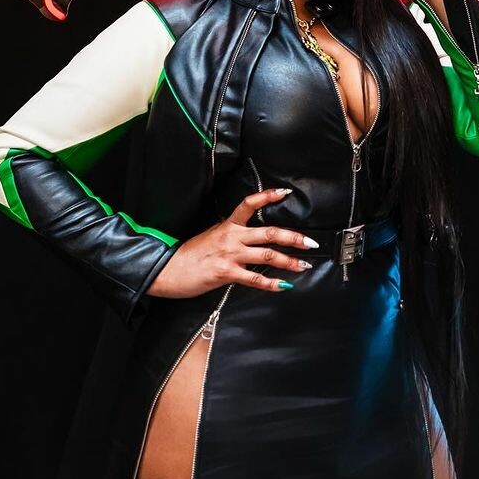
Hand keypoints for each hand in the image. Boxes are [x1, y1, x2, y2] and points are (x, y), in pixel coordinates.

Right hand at [147, 187, 318, 297]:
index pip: (249, 204)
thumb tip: (249, 243)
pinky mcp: (226, 272)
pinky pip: (254, 278)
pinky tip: (283, 286)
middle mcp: (231, 237)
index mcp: (227, 226)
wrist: (167, 269)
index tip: (284, 192)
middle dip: (294, 238)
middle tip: (310, 243)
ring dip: (288, 261)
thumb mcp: (210, 238)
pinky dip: (271, 283)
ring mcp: (230, 254)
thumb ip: (230, 238)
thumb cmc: (188, 256)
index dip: (267, 197)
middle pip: (269, 233)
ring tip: (303, 265)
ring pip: (267, 255)